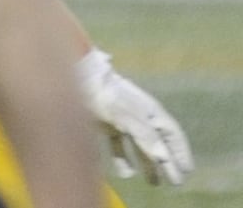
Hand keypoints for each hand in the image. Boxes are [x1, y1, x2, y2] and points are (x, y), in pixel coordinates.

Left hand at [76, 47, 193, 184]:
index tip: (187, 170)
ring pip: (139, 145)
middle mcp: (139, 115)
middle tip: (174, 183)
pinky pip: (117, 144)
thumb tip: (163, 157)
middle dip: (166, 163)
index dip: (180, 152)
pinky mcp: (105, 123)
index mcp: (149, 111)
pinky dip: (122, 158)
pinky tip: (125, 173)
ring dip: (147, 164)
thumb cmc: (105, 96)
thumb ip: (145, 136)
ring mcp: (121, 119)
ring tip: (154, 183)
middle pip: (157, 142)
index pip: (171, 134)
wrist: (77, 79)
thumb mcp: (126, 116)